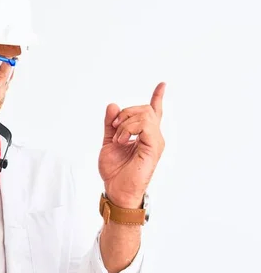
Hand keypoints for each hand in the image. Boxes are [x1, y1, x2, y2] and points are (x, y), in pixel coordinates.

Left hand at [98, 82, 165, 207]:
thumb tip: (113, 105)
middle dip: (125, 113)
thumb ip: (111, 124)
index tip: (163, 84)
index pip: (153, 112)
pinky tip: (123, 140)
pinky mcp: (154, 147)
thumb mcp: (108, 142)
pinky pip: (145, 125)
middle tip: (114, 130)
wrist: (116, 189)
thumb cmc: (114, 170)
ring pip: (144, 114)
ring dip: (125, 123)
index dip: (158, 97)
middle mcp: (153, 136)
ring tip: (118, 139)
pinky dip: (129, 129)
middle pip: (144, 109)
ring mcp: (156, 141)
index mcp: (144, 135)